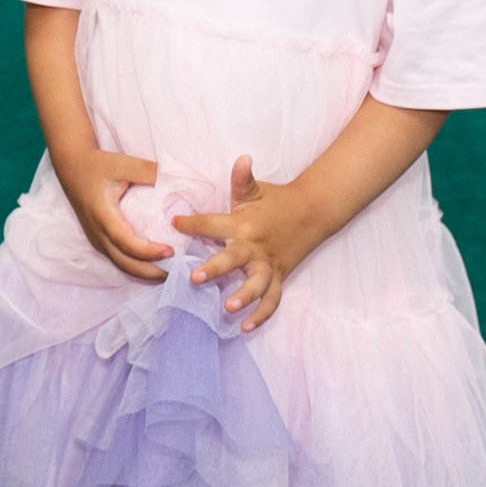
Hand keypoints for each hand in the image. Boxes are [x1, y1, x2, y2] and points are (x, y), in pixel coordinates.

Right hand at [53, 146, 172, 280]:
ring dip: (144, 272)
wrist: (72, 167)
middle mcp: (97, 232)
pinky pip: (117, 258)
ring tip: (168, 271)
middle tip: (175, 271)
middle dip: (150, 272)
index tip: (171, 250)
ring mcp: (96, 238)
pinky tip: (152, 263)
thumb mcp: (122, 164)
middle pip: (124, 262)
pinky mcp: (98, 238)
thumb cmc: (97, 165)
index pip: (126, 242)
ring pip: (120, 264)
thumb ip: (148, 171)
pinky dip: (135, 265)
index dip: (148, 251)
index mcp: (102, 215)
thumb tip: (175, 180)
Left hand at [173, 155, 316, 331]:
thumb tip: (241, 158)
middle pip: (234, 259)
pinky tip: (244, 328)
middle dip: (215, 269)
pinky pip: (271, 300)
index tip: (173, 223)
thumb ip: (242, 179)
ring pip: (257, 284)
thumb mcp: (256, 190)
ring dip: (243, 297)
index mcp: (244, 223)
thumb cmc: (276, 201)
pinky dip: (260, 315)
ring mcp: (268, 264)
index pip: (213, 224)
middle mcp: (255, 246)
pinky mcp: (278, 277)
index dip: (192, 223)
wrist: (312, 213)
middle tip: (194, 278)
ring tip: (227, 308)